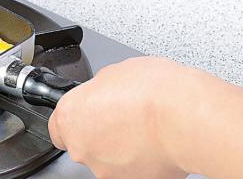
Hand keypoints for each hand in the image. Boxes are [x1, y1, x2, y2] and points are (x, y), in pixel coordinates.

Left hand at [48, 57, 198, 178]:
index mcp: (70, 116)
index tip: (86, 113)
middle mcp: (82, 147)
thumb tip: (103, 92)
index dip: (75, 118)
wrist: (184, 117)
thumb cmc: (153, 92)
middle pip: (84, 142)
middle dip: (100, 131)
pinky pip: (132, 169)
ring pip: (108, 159)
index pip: (57, 126)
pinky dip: (141, 160)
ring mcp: (106, 170)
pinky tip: (154, 143)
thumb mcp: (114, 72)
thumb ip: (99, 89)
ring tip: (144, 129)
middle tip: (124, 115)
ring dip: (120, 147)